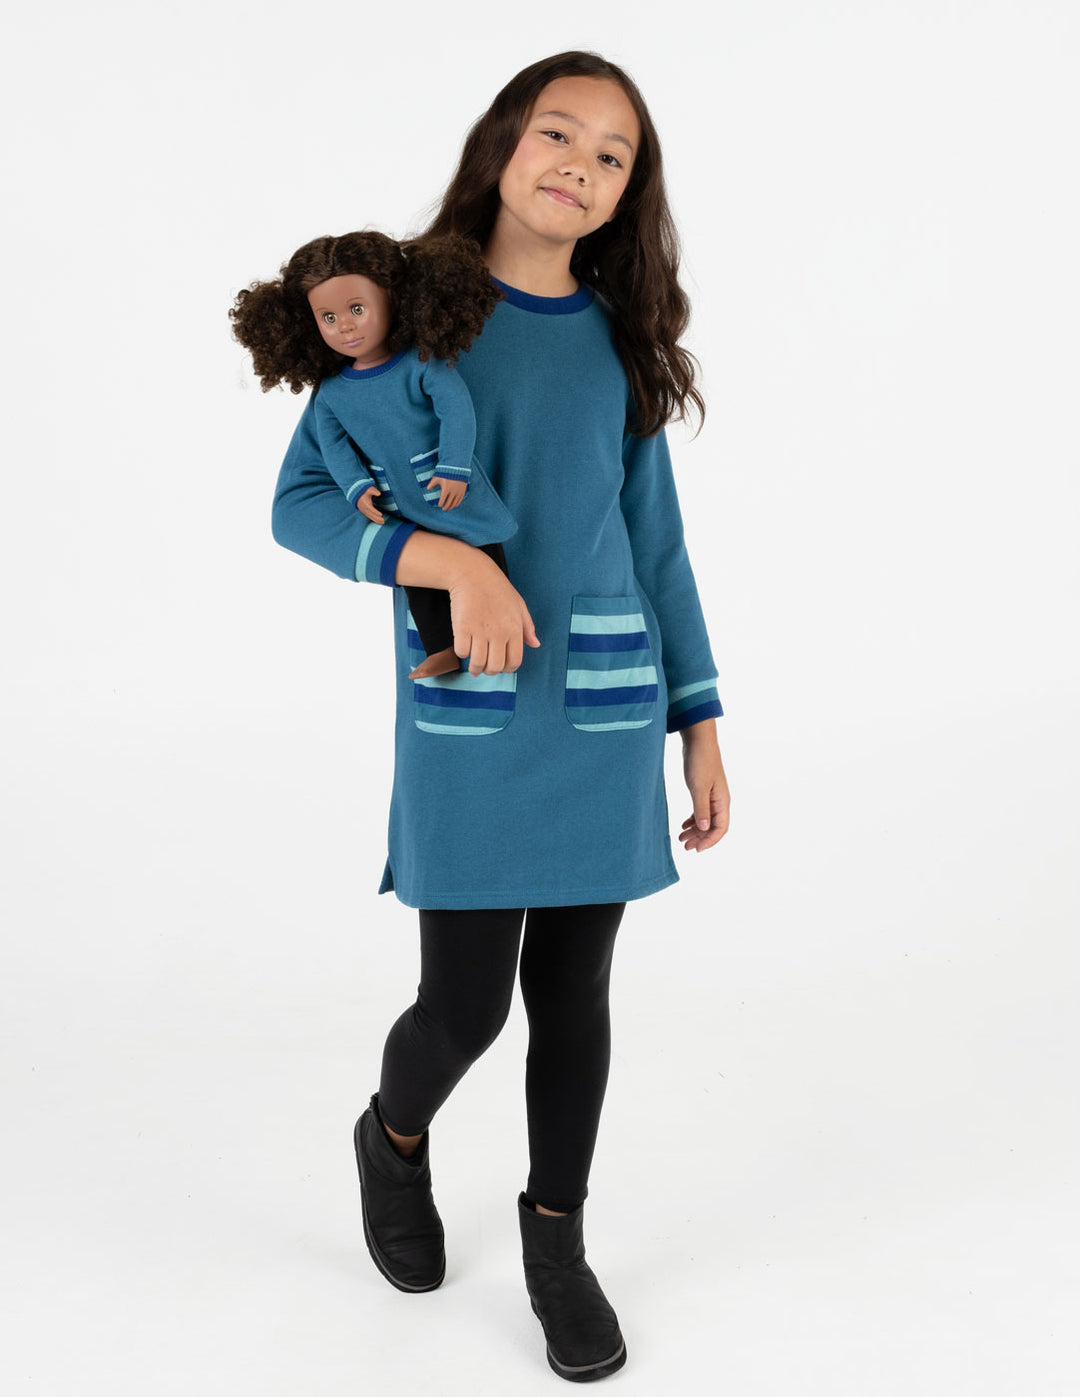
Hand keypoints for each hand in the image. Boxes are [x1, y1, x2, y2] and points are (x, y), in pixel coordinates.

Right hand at [356, 486, 384, 523]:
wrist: (357, 494)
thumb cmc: (364, 491)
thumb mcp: (369, 489)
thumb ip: (374, 491)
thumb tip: (379, 493)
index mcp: (365, 503)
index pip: (371, 509)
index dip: (375, 512)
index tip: (381, 514)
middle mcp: (364, 508)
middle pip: (371, 514)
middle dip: (377, 518)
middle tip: (383, 521)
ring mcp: (364, 511)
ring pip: (370, 517)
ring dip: (376, 520)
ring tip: (383, 522)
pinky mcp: (364, 512)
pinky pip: (369, 517)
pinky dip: (374, 519)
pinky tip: (379, 522)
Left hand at [429, 476, 466, 509]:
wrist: (458, 469)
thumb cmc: (446, 473)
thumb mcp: (438, 477)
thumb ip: (432, 483)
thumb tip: (427, 489)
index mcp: (446, 489)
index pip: (442, 500)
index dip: (440, 503)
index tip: (439, 505)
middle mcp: (452, 492)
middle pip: (448, 502)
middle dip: (445, 507)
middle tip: (443, 509)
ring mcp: (458, 492)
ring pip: (454, 502)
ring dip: (451, 506)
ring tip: (448, 508)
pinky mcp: (462, 491)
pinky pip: (460, 500)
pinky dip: (457, 503)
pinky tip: (454, 505)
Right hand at [447, 552, 540, 675]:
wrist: (472, 573)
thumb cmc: (497, 588)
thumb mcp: (519, 605)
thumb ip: (528, 627)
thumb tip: (536, 644)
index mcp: (515, 629)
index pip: (514, 661)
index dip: (507, 669)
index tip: (501, 667)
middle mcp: (498, 633)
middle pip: (495, 667)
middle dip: (490, 671)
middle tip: (485, 668)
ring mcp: (480, 631)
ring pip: (477, 663)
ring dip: (475, 669)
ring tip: (474, 667)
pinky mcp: (462, 628)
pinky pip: (462, 652)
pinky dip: (462, 653)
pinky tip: (464, 647)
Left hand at [677, 729, 730, 852]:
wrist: (698, 742)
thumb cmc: (700, 762)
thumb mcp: (698, 788)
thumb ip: (701, 809)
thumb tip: (705, 828)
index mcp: (722, 801)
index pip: (720, 828)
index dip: (709, 841)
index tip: (696, 849)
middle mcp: (720, 801)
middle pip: (713, 827)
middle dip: (700, 838)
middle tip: (685, 846)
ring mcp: (712, 796)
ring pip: (706, 820)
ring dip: (695, 830)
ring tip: (681, 838)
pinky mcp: (704, 790)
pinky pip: (701, 811)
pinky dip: (693, 819)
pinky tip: (683, 825)